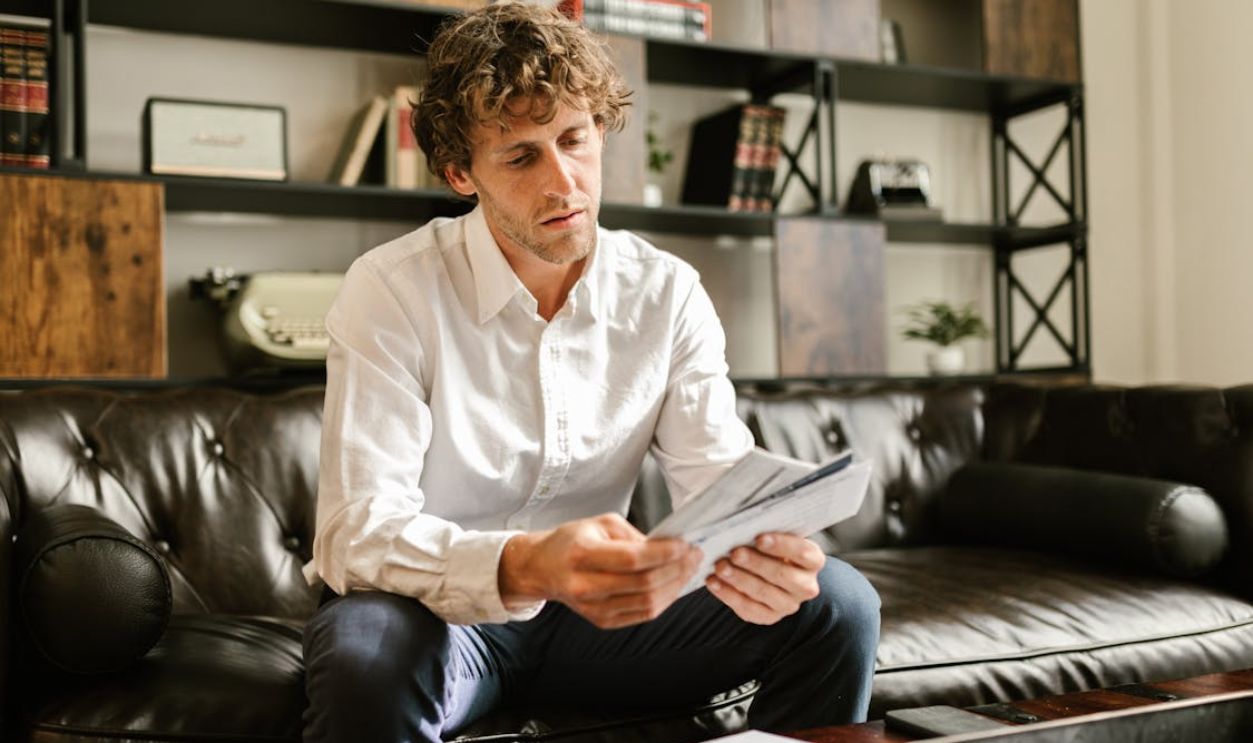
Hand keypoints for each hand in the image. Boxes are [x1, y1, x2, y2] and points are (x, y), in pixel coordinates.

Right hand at [499, 513, 702, 628]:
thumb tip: (669, 548)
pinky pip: (642, 614)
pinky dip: (664, 600)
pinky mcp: (602, 621)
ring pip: (648, 604)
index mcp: (582, 555)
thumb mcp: (600, 524)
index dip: (664, 553)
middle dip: (677, 569)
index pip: (633, 559)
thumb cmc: (573, 541)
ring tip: (689, 570)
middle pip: (644, 584)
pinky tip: (674, 585)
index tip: (685, 544)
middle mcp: (585, 586)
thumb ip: (635, 536)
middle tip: (694, 556)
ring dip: (675, 587)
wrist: (544, 569)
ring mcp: (593, 608)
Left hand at [705, 533, 824, 624]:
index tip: (758, 538)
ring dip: (739, 579)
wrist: (770, 572)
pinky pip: (748, 608)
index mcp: (813, 560)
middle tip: (734, 553)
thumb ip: (766, 531)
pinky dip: (728, 594)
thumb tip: (743, 524)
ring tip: (720, 566)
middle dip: (755, 563)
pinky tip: (713, 582)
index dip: (781, 545)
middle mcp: (805, 586)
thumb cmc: (771, 548)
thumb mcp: (776, 536)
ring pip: (763, 592)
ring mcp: (788, 604)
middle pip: (782, 575)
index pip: (802, 553)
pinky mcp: (769, 617)